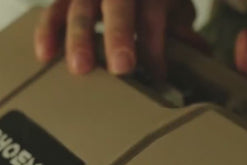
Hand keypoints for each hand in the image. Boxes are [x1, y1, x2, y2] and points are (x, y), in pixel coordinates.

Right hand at [34, 0, 206, 77]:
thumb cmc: (154, 2)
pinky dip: (48, 31)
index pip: (152, 15)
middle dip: (119, 35)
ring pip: (81, 8)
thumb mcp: (175, 9)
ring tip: (81, 68)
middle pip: (118, 5)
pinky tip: (45, 55)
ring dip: (80, 38)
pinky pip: (54, 10)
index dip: (155, 45)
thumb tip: (200, 51)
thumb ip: (183, 28)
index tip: (158, 76)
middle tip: (122, 66)